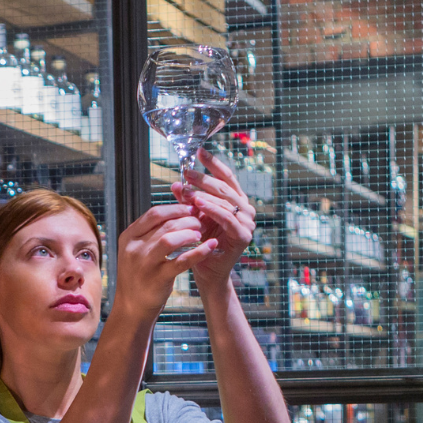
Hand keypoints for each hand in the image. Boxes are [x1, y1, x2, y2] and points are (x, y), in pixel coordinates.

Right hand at [109, 201, 213, 323]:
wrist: (131, 308)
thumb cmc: (139, 276)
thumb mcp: (136, 251)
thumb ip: (150, 233)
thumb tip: (175, 212)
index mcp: (128, 237)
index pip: (155, 214)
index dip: (176, 208)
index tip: (191, 208)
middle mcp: (134, 249)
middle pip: (165, 224)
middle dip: (187, 219)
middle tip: (200, 221)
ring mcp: (145, 264)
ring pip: (170, 239)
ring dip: (190, 233)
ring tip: (201, 234)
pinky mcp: (158, 279)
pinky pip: (182, 261)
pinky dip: (199, 252)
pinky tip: (210, 246)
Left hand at [175, 151, 255, 289]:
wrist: (207, 271)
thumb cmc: (201, 243)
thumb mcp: (194, 216)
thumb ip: (187, 201)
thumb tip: (175, 183)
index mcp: (236, 201)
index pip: (226, 177)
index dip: (213, 164)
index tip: (199, 151)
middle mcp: (245, 209)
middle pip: (224, 187)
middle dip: (204, 179)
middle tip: (187, 173)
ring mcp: (247, 222)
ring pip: (225, 201)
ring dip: (205, 194)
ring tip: (188, 190)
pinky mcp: (244, 235)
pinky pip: (227, 218)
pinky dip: (212, 210)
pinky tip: (199, 204)